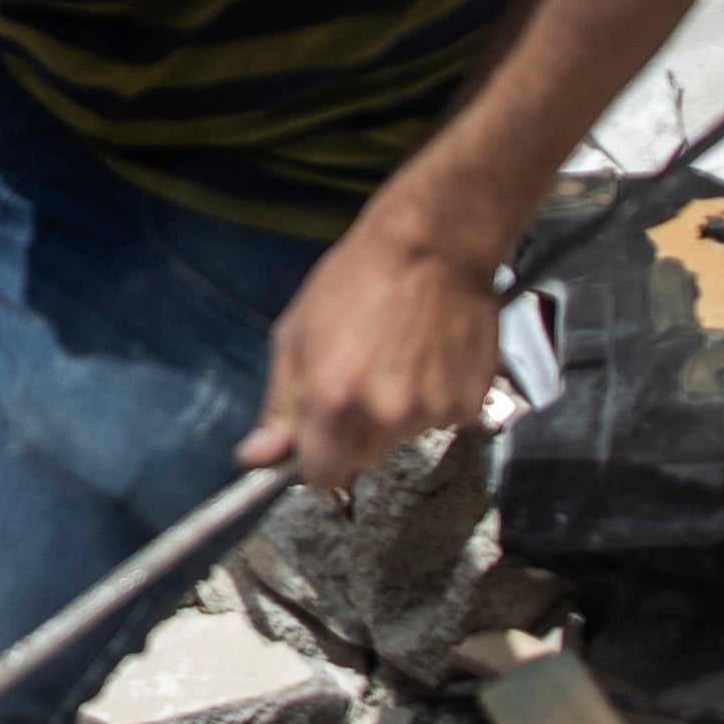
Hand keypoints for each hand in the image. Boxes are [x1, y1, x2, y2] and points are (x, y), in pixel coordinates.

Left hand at [243, 213, 503, 492]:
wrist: (433, 248)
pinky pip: (436, 422)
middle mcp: (385, 413)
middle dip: (349, 434)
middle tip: (355, 378)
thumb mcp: (295, 336)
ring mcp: (432, 411)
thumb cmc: (359, 280)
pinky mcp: (467, 404)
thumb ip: (279, 406)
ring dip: (390, 416)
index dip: (313, 460)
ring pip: (398, 440)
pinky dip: (427, 402)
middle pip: (360, 461)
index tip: (313, 440)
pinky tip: (422, 361)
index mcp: (333, 397)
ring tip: (392, 360)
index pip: (320, 476)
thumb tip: (256, 458)